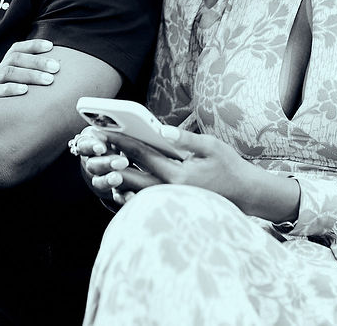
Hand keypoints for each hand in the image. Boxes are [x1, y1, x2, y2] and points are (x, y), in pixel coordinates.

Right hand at [0, 39, 59, 97]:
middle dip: (38, 61)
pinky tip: (25, 90)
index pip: (16, 49)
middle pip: (15, 58)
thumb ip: (32, 79)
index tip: (51, 46)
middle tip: (56, 67)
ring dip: (30, 74)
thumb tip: (58, 72)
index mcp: (4, 67)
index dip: (33, 45)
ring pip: (8, 72)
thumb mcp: (17, 88)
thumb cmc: (7, 104)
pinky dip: (11, 89)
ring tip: (48, 80)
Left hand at [72, 125, 296, 218]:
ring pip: (135, 194)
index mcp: (179, 174)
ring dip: (115, 182)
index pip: (143, 155)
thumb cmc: (230, 167)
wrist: (246, 196)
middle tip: (90, 154)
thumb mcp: (212, 146)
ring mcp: (171, 202)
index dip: (122, 142)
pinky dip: (129, 197)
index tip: (104, 132)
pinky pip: (146, 204)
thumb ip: (186, 139)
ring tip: (96, 173)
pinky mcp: (173, 207)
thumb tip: (162, 129)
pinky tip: (116, 189)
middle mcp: (171, 191)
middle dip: (109, 164)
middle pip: (131, 177)